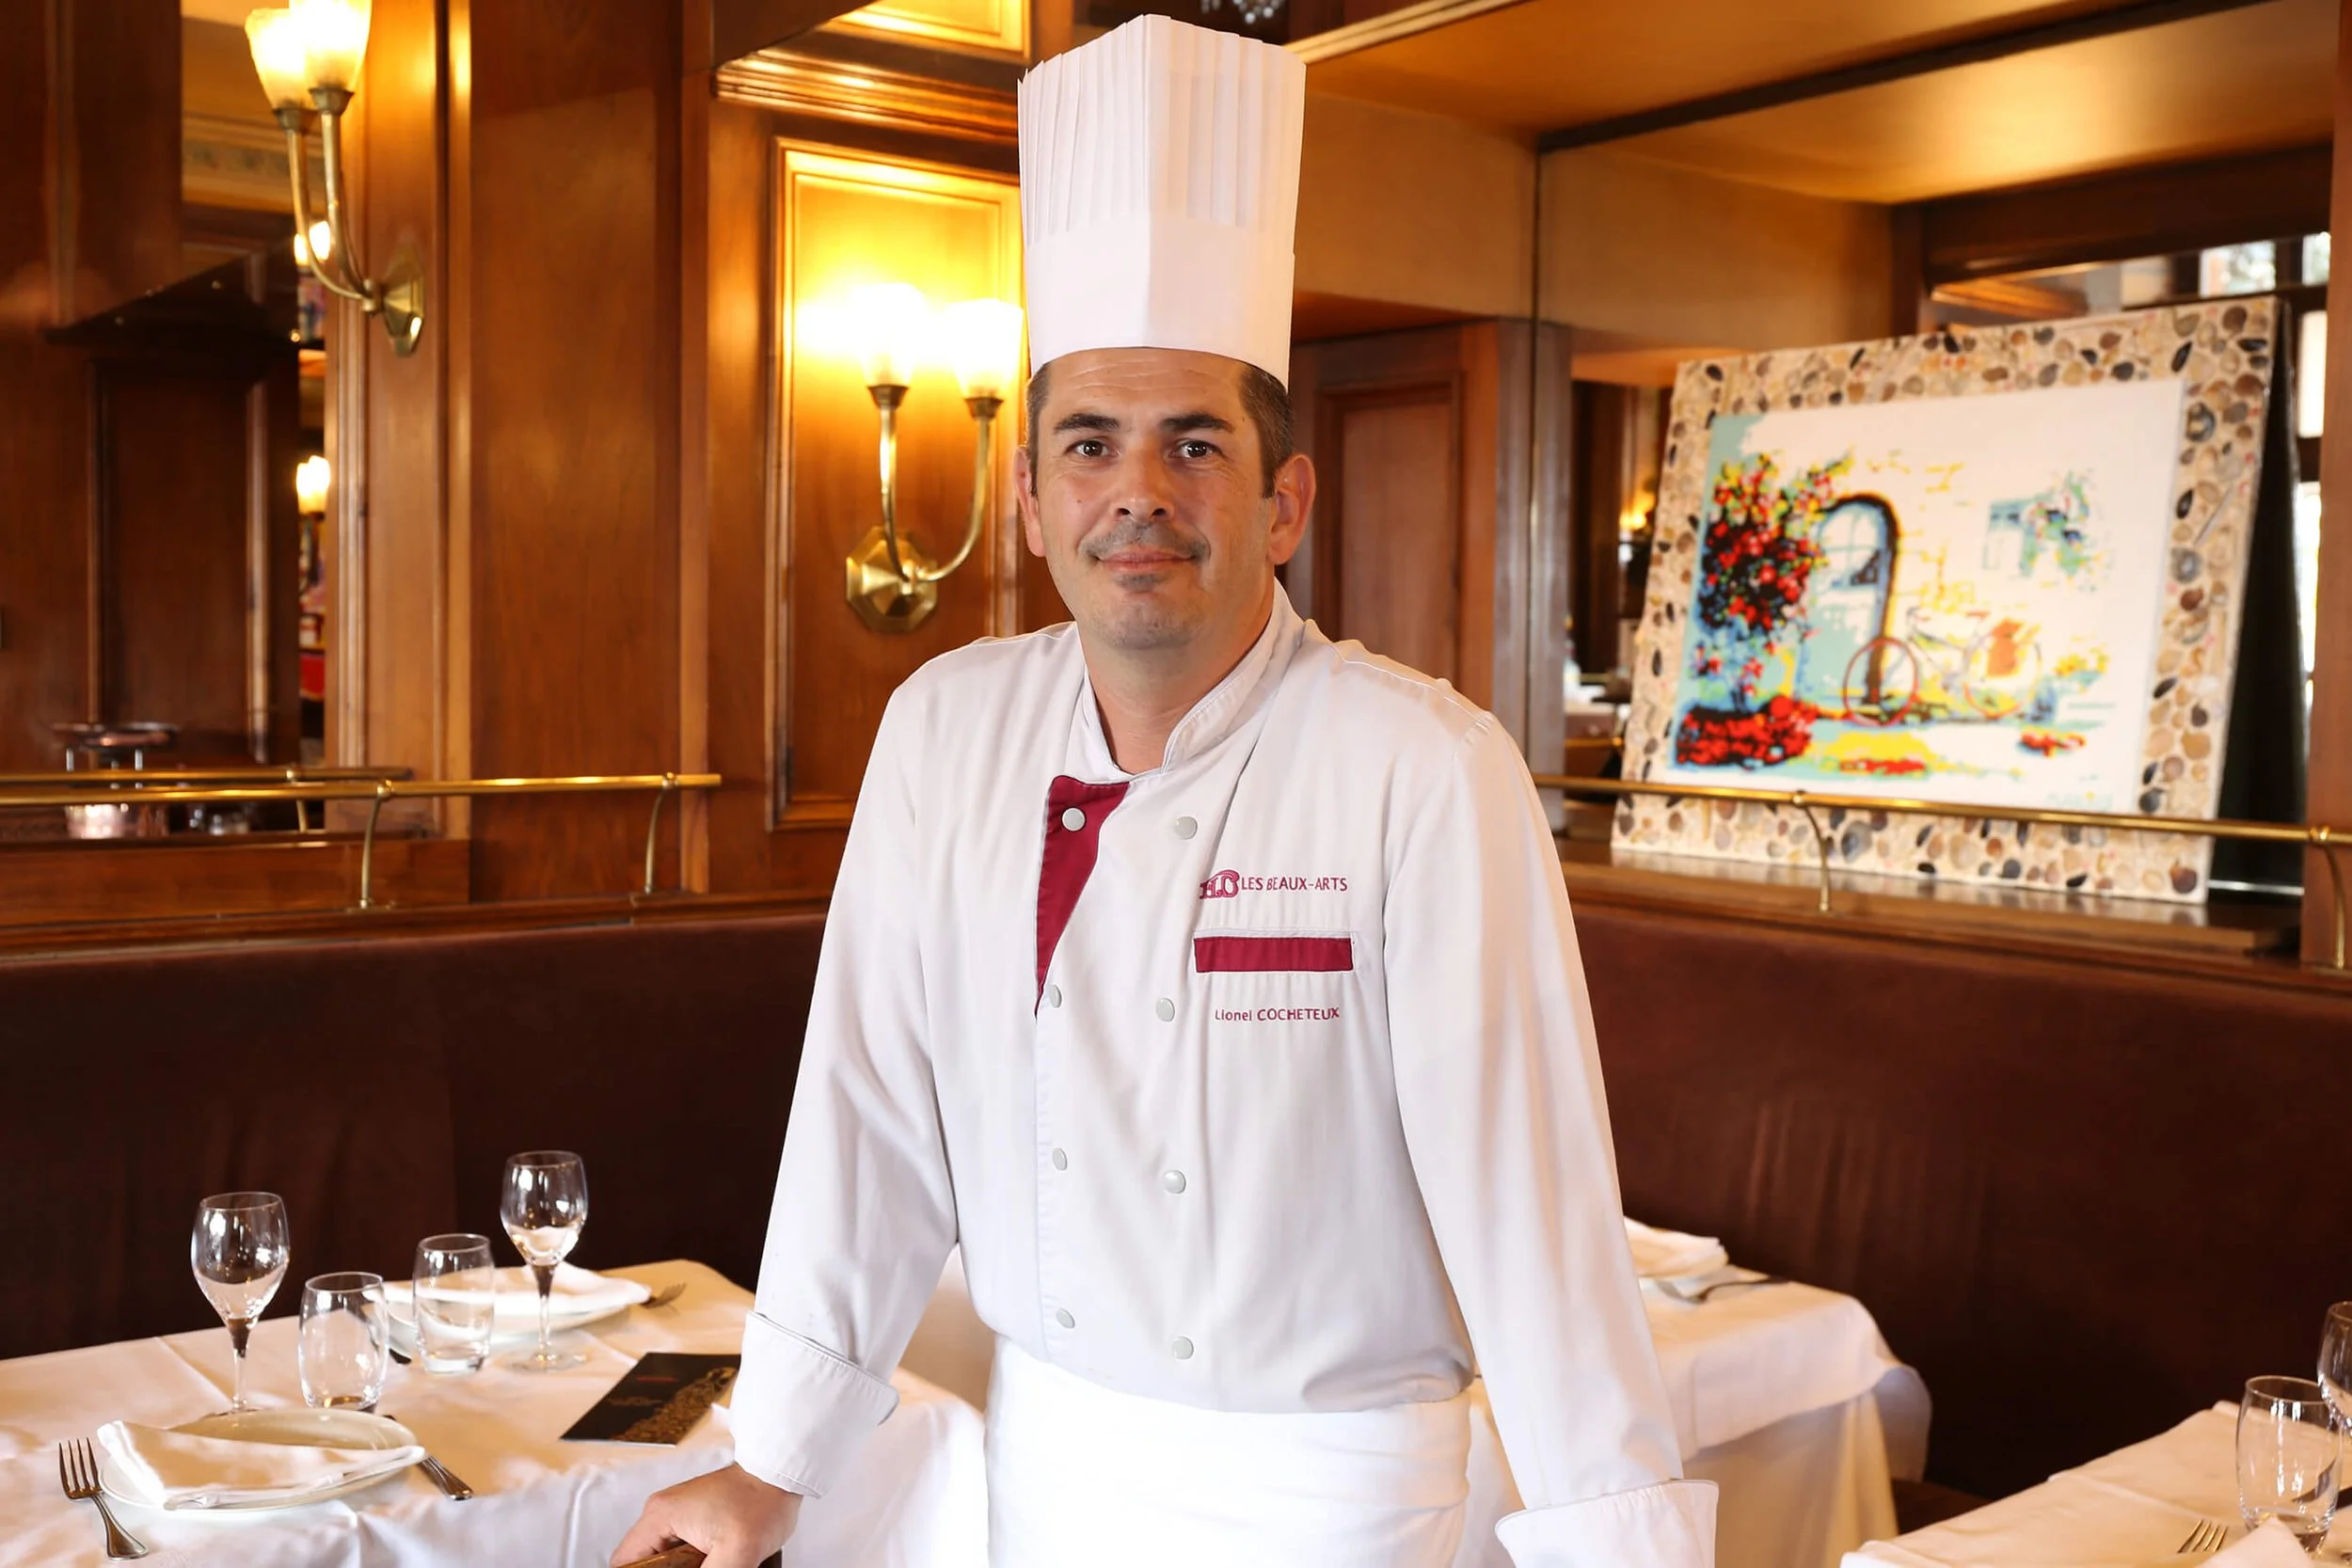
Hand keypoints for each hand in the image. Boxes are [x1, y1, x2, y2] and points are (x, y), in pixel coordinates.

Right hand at [610, 1463, 802, 1567]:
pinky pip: (680, 1552)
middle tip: (700, 1567)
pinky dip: (692, 1562)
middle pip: (645, 1562)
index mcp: (660, 1516)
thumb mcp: (736, 1554)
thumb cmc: (762, 1500)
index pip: (625, 1561)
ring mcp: (679, 1516)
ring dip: (682, 1567)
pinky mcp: (694, 1521)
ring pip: (664, 1559)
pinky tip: (714, 1561)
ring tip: (711, 1562)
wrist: (781, 1476)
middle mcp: (663, 1514)